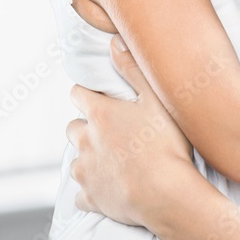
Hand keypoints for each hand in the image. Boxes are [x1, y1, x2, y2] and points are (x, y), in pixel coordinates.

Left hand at [67, 36, 192, 226]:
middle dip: (85, 127)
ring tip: (110, 162)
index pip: (77, 94)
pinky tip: (108, 191)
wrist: (167, 195)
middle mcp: (86, 140)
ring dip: (87, 159)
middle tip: (109, 132)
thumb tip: (114, 42)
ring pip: (75, 160)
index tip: (99, 98)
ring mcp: (86, 170)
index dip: (87, 94)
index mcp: (99, 114)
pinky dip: (91, 192)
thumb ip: (133, 69)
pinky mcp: (91, 197)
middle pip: (72, 128)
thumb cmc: (166, 145)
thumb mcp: (156, 99)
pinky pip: (82, 195)